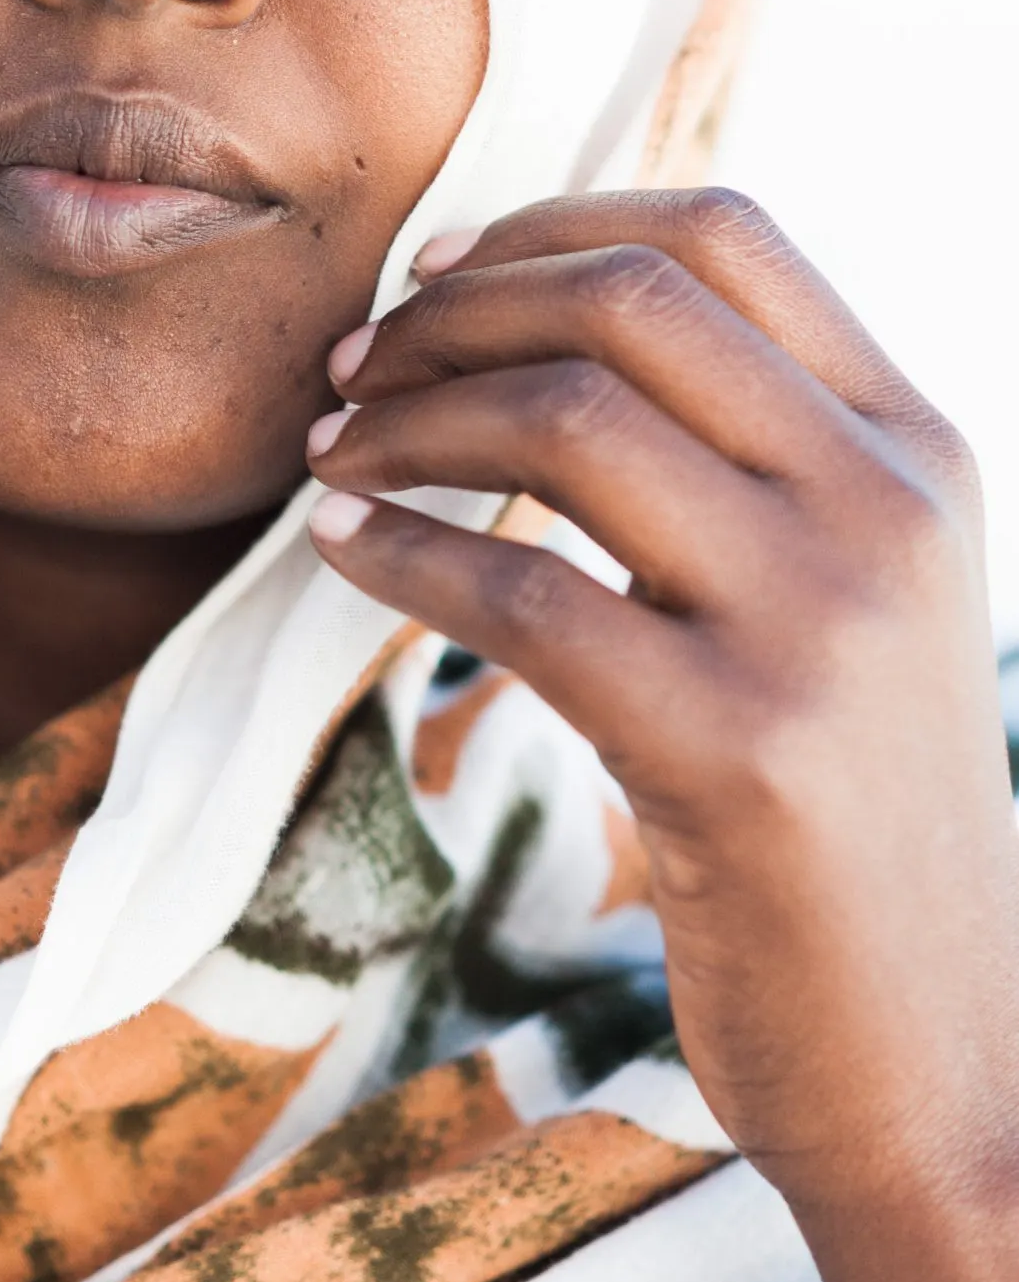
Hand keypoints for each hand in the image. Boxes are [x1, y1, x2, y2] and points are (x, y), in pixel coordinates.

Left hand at [305, 189, 1018, 1281]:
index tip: (433, 270)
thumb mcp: (858, 599)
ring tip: (333, 455)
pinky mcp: (738, 753)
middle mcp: (886, 508)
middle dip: (453, 314)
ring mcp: (821, 627)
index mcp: (917, 447)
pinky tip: (340, 546)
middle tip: (350, 369)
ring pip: (565, 424)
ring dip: (410, 421)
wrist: (947, 1055)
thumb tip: (544, 334)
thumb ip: (757, 460)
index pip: (724, 236)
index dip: (550, 225)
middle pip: (627, 307)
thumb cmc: (855, 814)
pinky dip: (399, 550)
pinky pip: (521, 594)